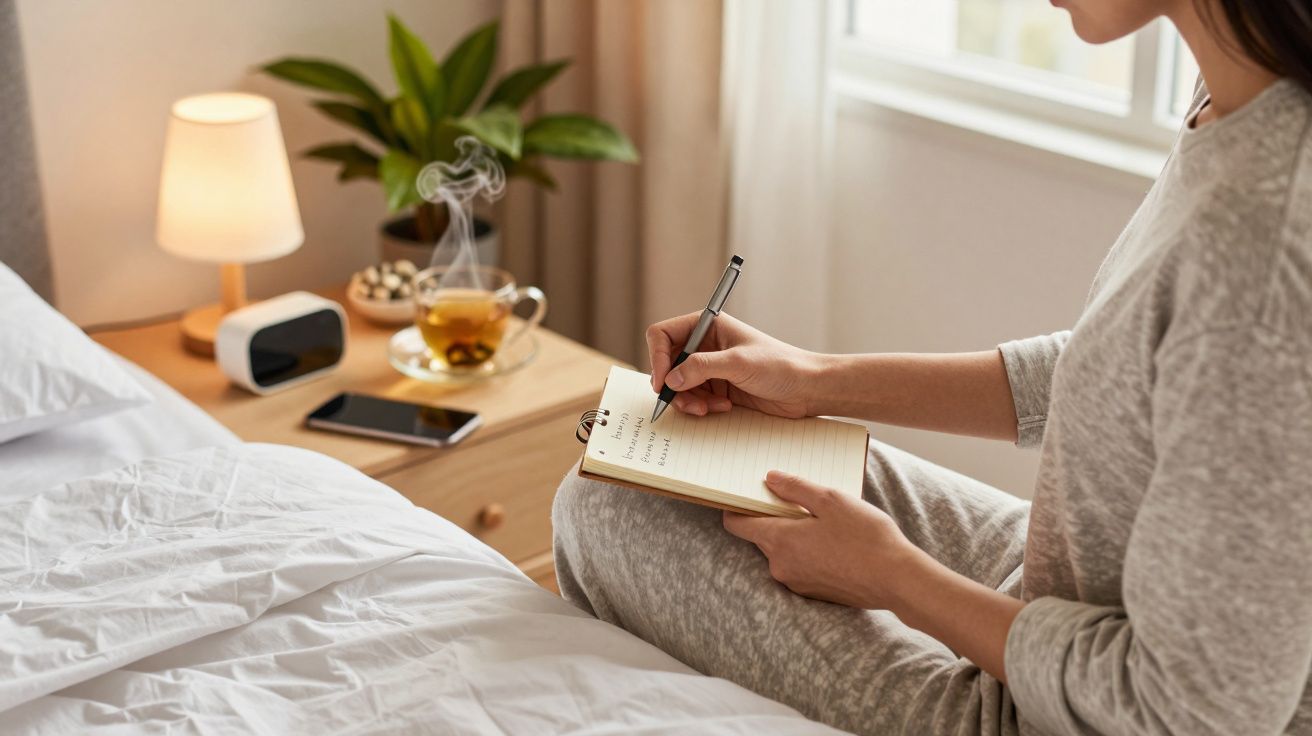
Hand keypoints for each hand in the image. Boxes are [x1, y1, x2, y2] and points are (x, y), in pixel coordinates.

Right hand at [646, 312, 820, 418]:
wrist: (806, 388)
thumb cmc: (781, 365)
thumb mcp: (739, 362)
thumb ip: (702, 367)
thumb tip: (671, 378)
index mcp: (708, 326)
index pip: (663, 334)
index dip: (657, 357)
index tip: (663, 380)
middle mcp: (705, 344)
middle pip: (667, 363)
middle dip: (673, 384)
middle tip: (683, 400)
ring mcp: (710, 367)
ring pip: (678, 384)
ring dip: (687, 399)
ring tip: (707, 408)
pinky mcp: (717, 387)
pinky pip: (693, 398)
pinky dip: (701, 406)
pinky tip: (722, 407)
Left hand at [722, 471, 920, 609]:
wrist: (897, 580)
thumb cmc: (865, 537)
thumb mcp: (831, 500)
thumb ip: (795, 488)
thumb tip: (769, 478)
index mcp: (779, 540)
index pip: (736, 524)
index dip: (735, 506)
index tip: (745, 492)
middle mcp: (780, 566)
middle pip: (762, 536)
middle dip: (774, 517)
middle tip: (800, 499)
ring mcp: (796, 582)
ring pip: (784, 551)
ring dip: (795, 535)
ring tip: (826, 520)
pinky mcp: (813, 592)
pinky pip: (800, 565)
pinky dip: (809, 552)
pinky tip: (835, 542)